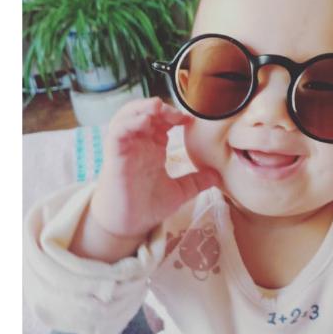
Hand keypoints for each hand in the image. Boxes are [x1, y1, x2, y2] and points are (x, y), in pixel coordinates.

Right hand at [88, 96, 220, 243]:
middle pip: (145, 113)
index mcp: (152, 148)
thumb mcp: (179, 192)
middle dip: (160, 108)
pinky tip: (144, 122)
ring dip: (142, 108)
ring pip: (128, 116)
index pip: (160, 121)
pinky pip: (117, 132)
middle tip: (176, 113)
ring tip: (158, 107)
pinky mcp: (114, 155)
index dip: (173, 115)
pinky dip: (129, 123)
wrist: (129, 226)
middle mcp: (138, 144)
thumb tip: (218, 176)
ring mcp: (126, 148)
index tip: (189, 119)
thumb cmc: (147, 206)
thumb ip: (196, 181)